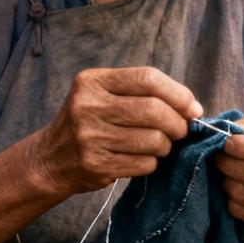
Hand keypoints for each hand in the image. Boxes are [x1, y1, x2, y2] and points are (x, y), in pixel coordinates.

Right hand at [36, 66, 202, 196]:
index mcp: (91, 81)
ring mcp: (89, 136)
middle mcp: (87, 105)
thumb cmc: (89, 123)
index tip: (192, 108)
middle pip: (154, 110)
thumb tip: (193, 109)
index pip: (147, 78)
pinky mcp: (95, 164)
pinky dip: (151, 163)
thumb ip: (142, 94)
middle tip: (179, 131)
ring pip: (154, 140)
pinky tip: (139, 159)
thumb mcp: (103, 95)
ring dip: (165, 146)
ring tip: (156, 146)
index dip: (178, 94)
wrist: (49, 159)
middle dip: (177, 124)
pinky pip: (144, 164)